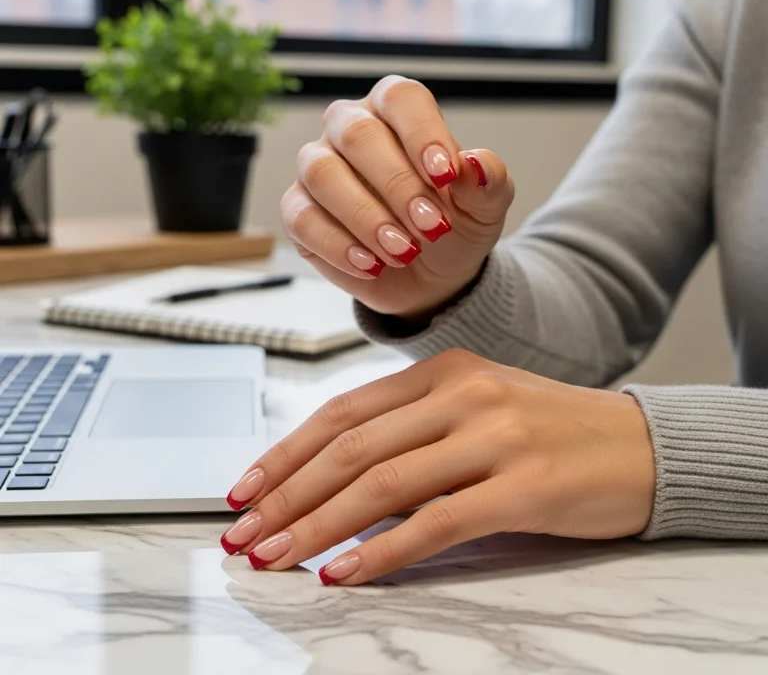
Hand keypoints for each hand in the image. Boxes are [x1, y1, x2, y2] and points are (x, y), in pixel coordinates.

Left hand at [221, 350, 655, 584]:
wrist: (639, 444)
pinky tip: (344, 573)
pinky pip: (435, 522)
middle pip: (352, 448)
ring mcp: (494, 436)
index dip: (286, 453)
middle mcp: (463, 394)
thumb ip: (411, 434)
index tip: (245, 490)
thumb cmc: (548, 430)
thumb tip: (335, 486)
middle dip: (287, 496)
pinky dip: (382, 552)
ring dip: (317, 526)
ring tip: (275, 559)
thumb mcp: (475, 411)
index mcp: (443, 370)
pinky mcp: (524, 487)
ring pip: (382, 485)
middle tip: (243, 534)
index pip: (344, 412)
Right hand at [281, 76, 514, 318]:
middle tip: (432, 228)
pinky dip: (339, 246)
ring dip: (366, 217)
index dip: (422, 133)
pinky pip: (303, 218)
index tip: (445, 176)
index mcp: (396, 111)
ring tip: (404, 252)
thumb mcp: (484, 208)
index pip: (401, 99)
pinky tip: (372, 265)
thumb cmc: (454, 226)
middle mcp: (349, 128)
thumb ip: (489, 181)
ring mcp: (317, 168)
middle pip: (358, 135)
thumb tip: (475, 164)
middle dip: (398, 185)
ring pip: (323, 174)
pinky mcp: (297, 211)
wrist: (431, 277)